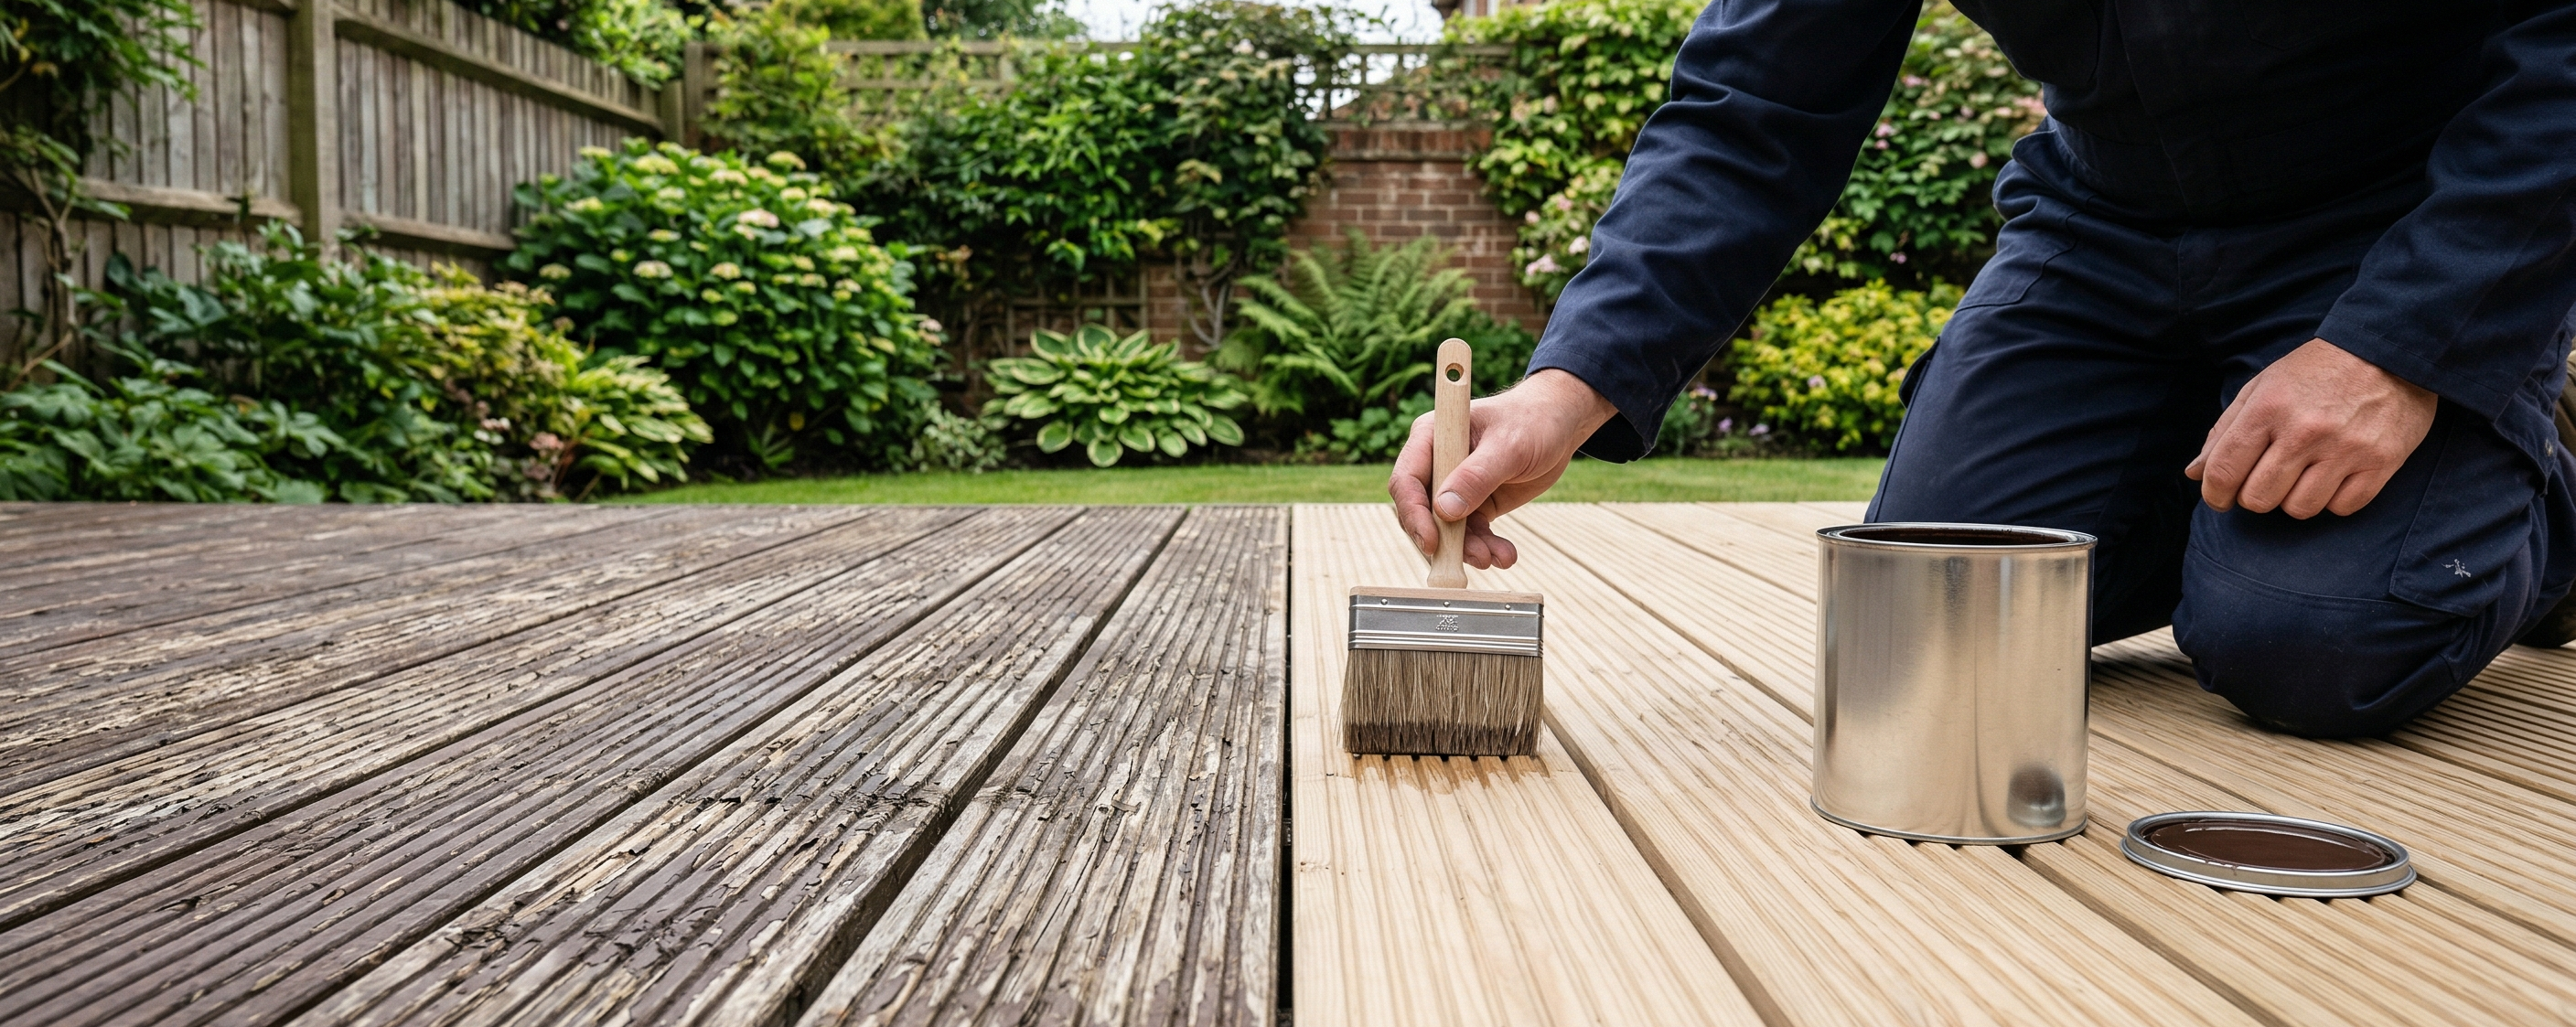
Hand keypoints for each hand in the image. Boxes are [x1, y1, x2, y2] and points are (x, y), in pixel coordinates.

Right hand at [1388, 368, 1619, 567]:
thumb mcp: (1509, 447)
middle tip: (1473, 557)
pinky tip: (1504, 555)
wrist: (1559, 426)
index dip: (1413, 512)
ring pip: (1446, 529)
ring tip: (1496, 557)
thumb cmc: (1532, 422)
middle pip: (1421, 511)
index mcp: (1431, 437)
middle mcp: (1436, 464)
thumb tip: (1444, 510)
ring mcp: (1453, 486)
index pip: (1407, 479)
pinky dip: (1486, 547)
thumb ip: (1476, 477)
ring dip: (1469, 549)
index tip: (1432, 541)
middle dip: (1444, 539)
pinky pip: (1471, 533)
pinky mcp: (1474, 504)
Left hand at [2185, 338, 2436, 518]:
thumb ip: (2225, 430)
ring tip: (2302, 475)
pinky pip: (2342, 508)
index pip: (2224, 471)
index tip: (2219, 498)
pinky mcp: (2381, 461)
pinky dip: (2333, 500)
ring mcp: (2345, 448)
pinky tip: (2333, 476)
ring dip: (2294, 499)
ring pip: (2300, 509)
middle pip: (2259, 498)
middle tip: (2266, 480)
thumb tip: (2195, 473)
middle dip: (2254, 496)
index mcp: (2268, 408)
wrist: (2389, 350)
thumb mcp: (2262, 387)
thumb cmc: (2316, 370)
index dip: (2214, 495)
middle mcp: (2305, 431)